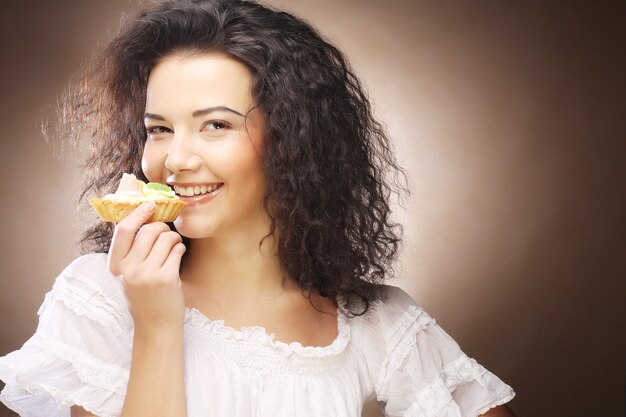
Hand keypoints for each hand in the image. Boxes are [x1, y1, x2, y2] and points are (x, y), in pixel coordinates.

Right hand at [108, 202, 186, 329]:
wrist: (156, 325)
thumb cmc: (144, 295)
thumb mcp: (127, 273)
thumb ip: (128, 249)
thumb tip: (131, 213)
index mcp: (116, 266)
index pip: (123, 230)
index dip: (137, 213)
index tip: (149, 205)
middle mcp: (128, 270)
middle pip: (149, 230)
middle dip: (161, 228)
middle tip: (166, 234)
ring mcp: (146, 275)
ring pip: (165, 238)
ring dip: (173, 238)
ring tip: (173, 247)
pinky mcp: (165, 278)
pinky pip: (177, 249)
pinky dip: (180, 249)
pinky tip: (177, 257)